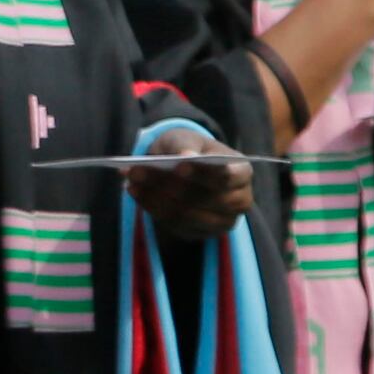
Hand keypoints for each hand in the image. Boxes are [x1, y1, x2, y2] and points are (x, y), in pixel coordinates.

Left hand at [122, 124, 249, 240]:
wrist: (183, 166)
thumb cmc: (188, 149)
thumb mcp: (187, 139)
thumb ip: (186, 146)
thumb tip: (187, 157)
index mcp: (242, 171)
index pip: (227, 176)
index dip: (202, 173)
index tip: (177, 166)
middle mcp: (239, 200)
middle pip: (205, 198)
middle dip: (169, 185)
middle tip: (137, 171)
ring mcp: (223, 221)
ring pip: (188, 214)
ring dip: (156, 198)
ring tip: (132, 181)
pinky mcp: (202, 233)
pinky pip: (176, 225)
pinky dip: (153, 208)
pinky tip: (136, 192)